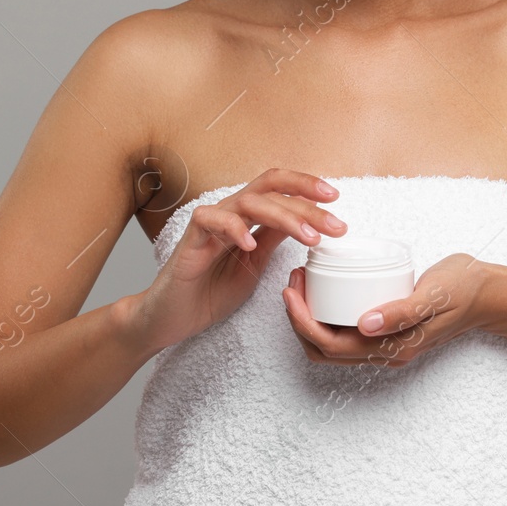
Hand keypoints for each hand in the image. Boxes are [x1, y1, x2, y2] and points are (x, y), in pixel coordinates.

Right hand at [130, 168, 345, 351]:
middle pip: (269, 188)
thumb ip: (273, 240)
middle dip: (306, 203)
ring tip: (308, 237)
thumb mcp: (254, 266)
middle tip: (336, 224)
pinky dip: (233, 228)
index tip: (336, 199)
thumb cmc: (209, 292)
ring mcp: (209, 224)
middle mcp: (229, 214)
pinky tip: (251, 244)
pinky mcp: (189, 241)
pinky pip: (210, 220)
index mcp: (246, 218)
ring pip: (248, 202)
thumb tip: (305, 221)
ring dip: (284, 216)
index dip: (306, 187)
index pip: (278, 188)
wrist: (171, 318)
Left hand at [281, 252, 498, 367]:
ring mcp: (386, 344)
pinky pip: (345, 332)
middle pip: (324, 350)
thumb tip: (364, 324)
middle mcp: (386, 352)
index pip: (330, 345)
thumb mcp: (433, 295)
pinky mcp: (388, 331)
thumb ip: (401, 312)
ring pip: (332, 344)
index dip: (302, 321)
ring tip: (303, 283)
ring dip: (309, 318)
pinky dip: (326, 316)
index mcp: (394, 348)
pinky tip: (325, 290)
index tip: (291, 290)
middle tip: (293, 282)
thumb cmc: (463, 289)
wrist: (489, 293)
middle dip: (299, 319)